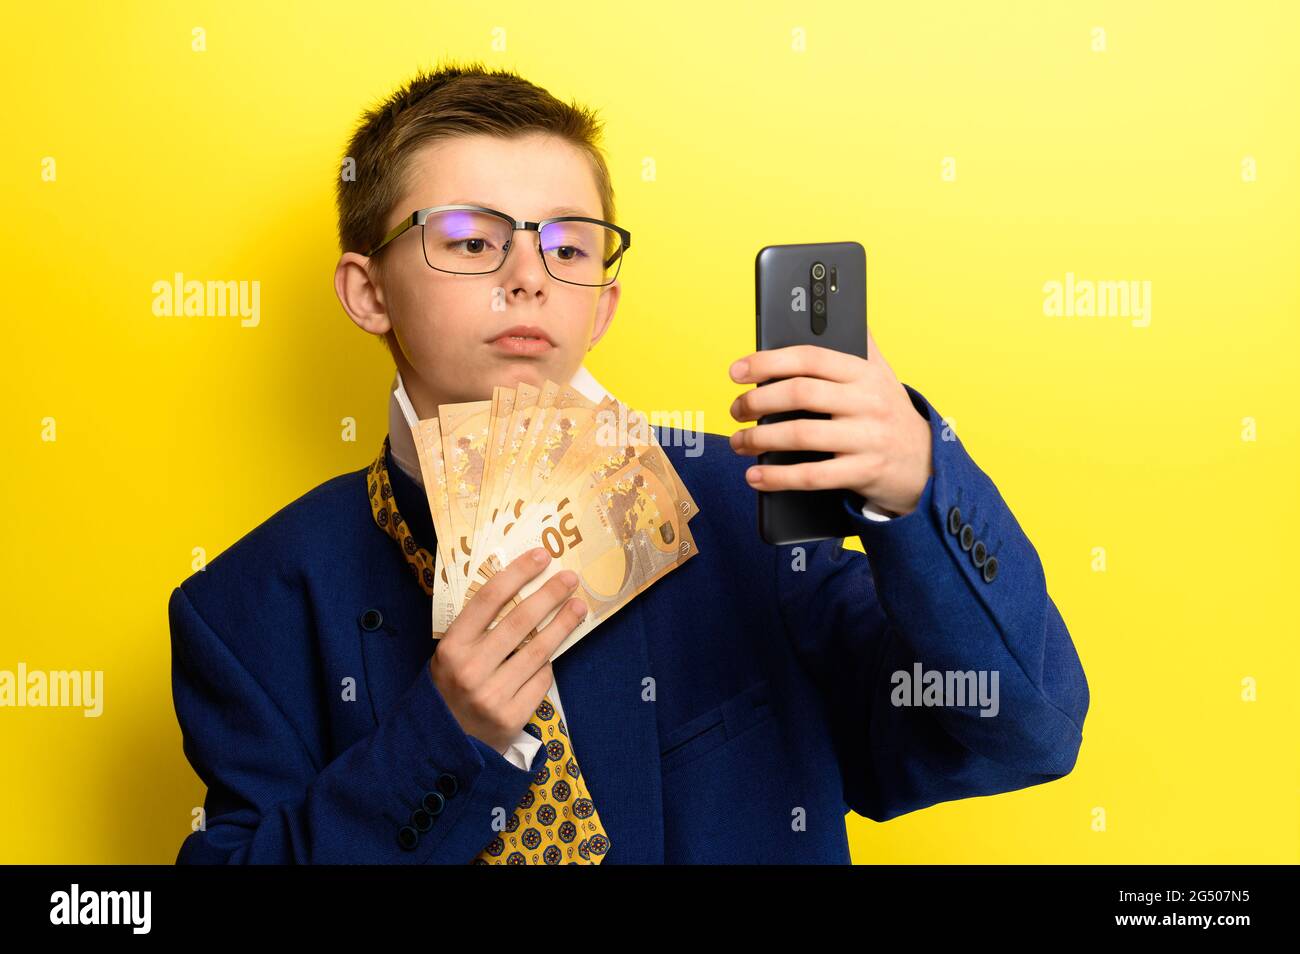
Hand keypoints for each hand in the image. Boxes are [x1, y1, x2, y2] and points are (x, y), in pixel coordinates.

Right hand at [429, 548, 588, 754]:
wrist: (444, 744)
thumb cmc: (450, 688)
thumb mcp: (450, 655)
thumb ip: (476, 629)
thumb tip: (520, 588)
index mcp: (451, 647)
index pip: (488, 600)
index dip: (517, 574)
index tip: (541, 556)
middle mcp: (470, 669)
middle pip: (520, 621)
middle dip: (549, 595)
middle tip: (570, 578)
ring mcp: (492, 695)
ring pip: (538, 651)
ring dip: (563, 625)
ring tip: (578, 606)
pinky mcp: (512, 717)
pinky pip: (541, 680)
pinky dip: (548, 665)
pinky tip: (553, 653)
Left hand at [727, 330, 932, 516]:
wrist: (927, 463)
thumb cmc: (889, 414)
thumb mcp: (881, 375)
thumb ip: (856, 344)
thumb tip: (827, 307)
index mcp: (864, 372)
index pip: (811, 358)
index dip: (768, 362)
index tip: (737, 371)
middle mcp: (868, 402)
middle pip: (801, 394)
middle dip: (757, 401)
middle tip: (736, 409)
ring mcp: (868, 438)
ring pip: (802, 435)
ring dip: (759, 440)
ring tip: (739, 442)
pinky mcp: (865, 472)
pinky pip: (813, 476)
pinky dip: (777, 477)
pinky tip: (755, 476)